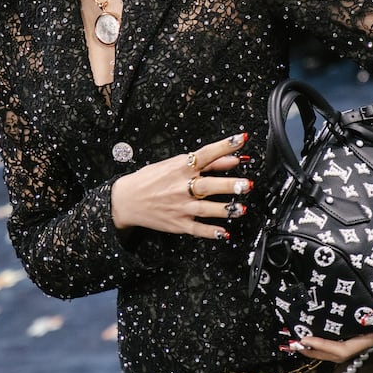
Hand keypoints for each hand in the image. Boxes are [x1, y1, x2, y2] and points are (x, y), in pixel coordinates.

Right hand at [110, 133, 251, 238]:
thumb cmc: (151, 179)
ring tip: (241, 209)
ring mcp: (180, 207)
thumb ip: (207, 163)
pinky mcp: (178, 224)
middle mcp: (181, 187)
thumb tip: (232, 158)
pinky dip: (211, 232)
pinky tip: (224, 233)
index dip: (225, 145)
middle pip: (208, 185)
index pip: (206, 154)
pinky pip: (197, 229)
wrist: (126, 200)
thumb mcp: (174, 164)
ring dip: (225, 209)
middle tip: (246, 184)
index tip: (241, 139)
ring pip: (206, 209)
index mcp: (181, 168)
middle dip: (228, 185)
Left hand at [283, 271, 372, 362]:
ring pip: (341, 343)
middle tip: (289, 341)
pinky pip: (347, 332)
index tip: (302, 340)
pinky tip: (319, 321)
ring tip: (297, 335)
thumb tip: (369, 318)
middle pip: (338, 352)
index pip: (345, 349)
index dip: (321, 348)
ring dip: (318, 342)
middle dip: (313, 349)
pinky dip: (329, 331)